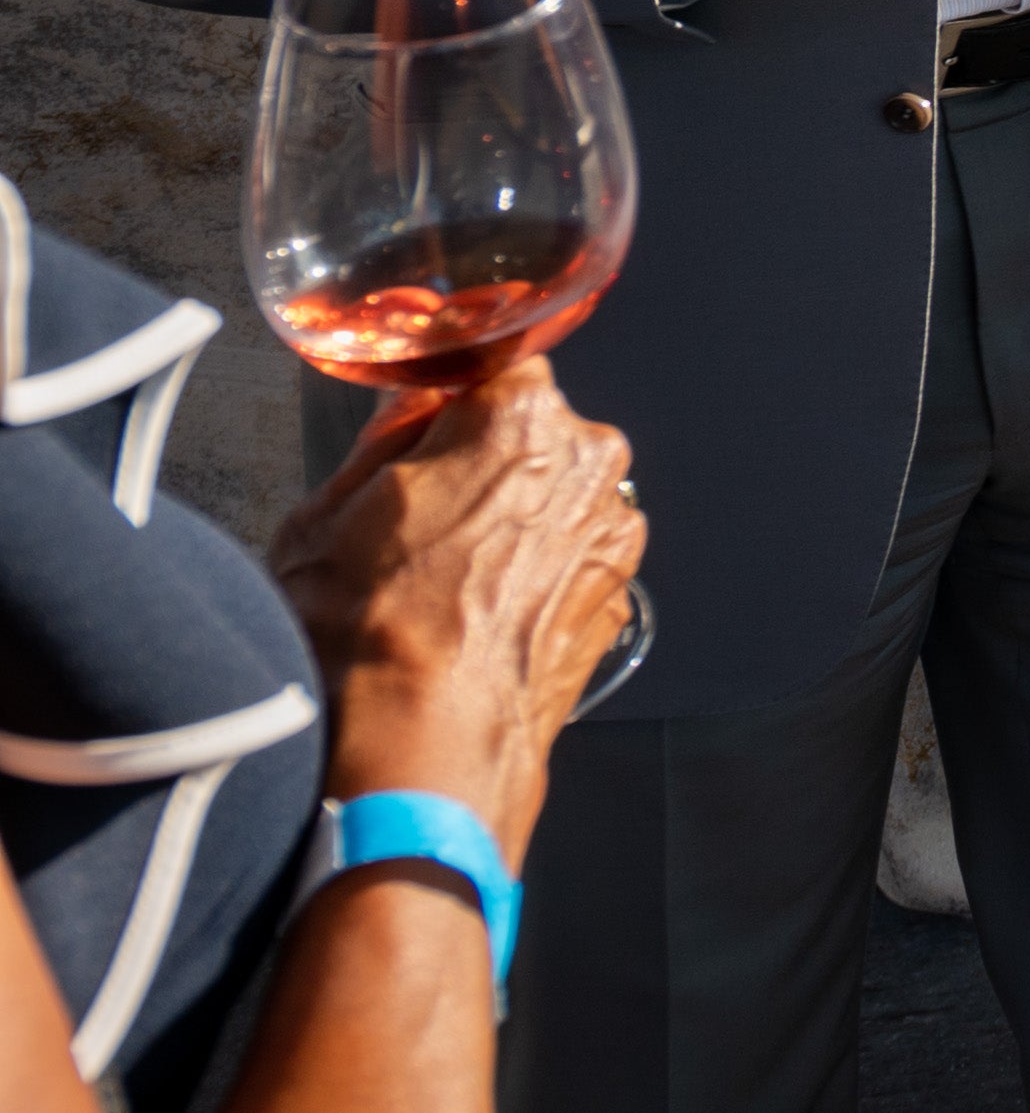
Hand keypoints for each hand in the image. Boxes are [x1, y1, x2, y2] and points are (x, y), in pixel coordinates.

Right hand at [271, 357, 644, 849]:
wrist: (421, 746)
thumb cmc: (365, 636)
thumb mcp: (326, 513)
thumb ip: (387, 437)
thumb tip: (413, 407)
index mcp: (520, 418)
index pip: (493, 367)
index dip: (451, 400)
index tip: (428, 422)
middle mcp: (589, 463)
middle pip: (535, 432)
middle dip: (486, 460)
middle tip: (419, 519)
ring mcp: (613, 531)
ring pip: (559, 494)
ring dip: (518, 518)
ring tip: (446, 580)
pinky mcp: (621, 591)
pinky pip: (575, 554)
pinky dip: (540, 570)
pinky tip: (481, 612)